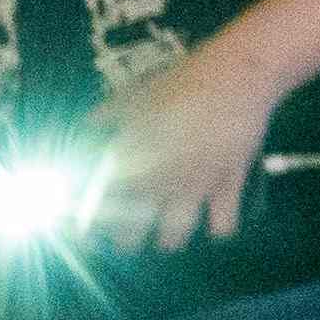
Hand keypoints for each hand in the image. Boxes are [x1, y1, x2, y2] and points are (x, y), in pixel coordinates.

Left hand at [86, 45, 282, 252]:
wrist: (234, 79)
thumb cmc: (179, 83)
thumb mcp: (134, 95)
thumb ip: (107, 116)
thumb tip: (87, 126)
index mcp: (129, 162)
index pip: (99, 204)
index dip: (88, 221)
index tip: (86, 228)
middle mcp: (156, 185)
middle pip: (130, 233)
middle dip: (125, 240)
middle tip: (127, 235)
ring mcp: (193, 190)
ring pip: (173, 238)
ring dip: (167, 239)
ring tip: (167, 235)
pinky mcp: (228, 188)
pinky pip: (223, 225)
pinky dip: (218, 228)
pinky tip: (214, 221)